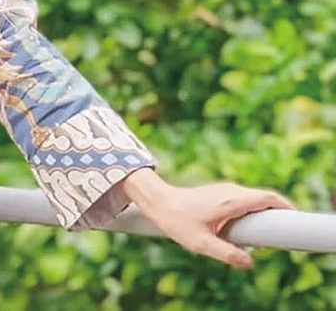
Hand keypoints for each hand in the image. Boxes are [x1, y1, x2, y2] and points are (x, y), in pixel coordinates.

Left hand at [120, 167, 294, 269]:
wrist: (158, 201)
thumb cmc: (177, 221)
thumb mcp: (201, 243)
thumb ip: (226, 254)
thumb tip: (250, 263)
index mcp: (231, 201)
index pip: (267, 198)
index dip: (284, 206)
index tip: (292, 219)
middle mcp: (231, 191)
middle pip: (264, 197)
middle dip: (277, 213)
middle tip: (276, 236)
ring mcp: (226, 189)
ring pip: (254, 198)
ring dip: (263, 213)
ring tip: (259, 237)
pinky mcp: (220, 192)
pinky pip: (244, 199)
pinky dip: (252, 211)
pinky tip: (244, 229)